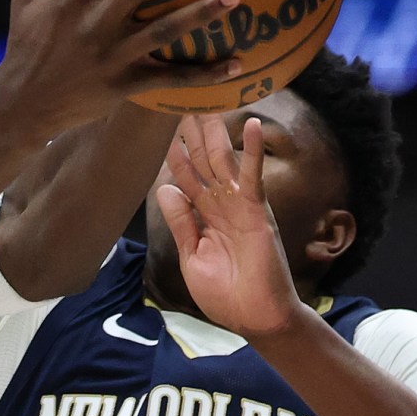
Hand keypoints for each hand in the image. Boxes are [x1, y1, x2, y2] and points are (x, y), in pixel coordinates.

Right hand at [0, 0, 247, 132]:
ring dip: (200, 14)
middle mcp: (94, 26)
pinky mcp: (125, 85)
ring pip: (163, 32)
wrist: (24, 106)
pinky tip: (238, 65)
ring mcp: (113, 57)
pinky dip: (204, 74)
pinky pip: (170, 80)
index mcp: (70, 0)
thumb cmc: (26, 43)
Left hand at [154, 113, 302, 337]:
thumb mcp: (192, 256)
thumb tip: (164, 189)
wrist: (254, 318)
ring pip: (223, 161)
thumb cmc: (225, 294)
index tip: (160, 127)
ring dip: (214, 131)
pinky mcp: (257, 211)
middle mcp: (221, 205)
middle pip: (203, 161)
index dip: (173, 153)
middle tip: (181, 98)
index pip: (185, 177)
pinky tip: (252, 124)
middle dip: (192, 132)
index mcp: (204, 217)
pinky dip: (253, 151)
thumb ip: (181, 222)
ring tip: (207, 99)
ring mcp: (239, 205)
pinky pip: (253, 176)